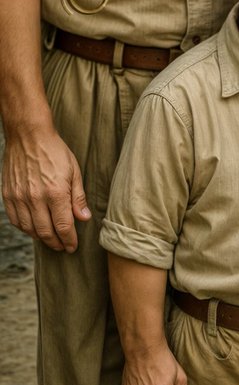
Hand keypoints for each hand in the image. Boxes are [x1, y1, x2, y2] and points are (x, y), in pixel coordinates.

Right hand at [2, 125, 88, 250]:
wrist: (28, 136)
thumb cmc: (55, 151)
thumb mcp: (74, 170)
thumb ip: (78, 197)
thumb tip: (84, 218)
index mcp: (56, 192)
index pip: (63, 226)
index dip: (69, 240)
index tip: (73, 247)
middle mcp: (35, 198)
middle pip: (45, 232)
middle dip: (56, 243)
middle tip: (63, 247)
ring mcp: (19, 198)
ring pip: (29, 229)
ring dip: (41, 238)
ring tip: (51, 239)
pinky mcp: (8, 196)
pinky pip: (16, 220)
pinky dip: (26, 228)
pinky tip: (34, 227)